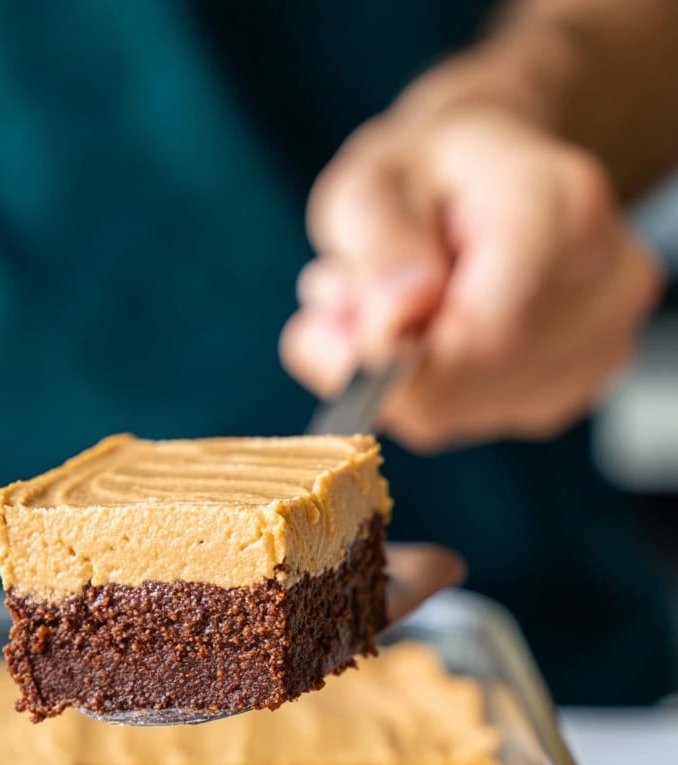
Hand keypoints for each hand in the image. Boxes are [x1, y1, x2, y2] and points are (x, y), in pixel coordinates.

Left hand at [280, 105, 662, 451]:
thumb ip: (375, 248)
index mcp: (561, 209)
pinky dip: (431, 389)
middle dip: (383, 364)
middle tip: (339, 307)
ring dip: (401, 378)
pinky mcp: (579, 384)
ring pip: (463, 411)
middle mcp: (606, 283)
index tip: (331, 328)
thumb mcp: (370, 182)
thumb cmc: (423, 174)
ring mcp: (603, 342)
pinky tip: (430, 335)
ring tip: (387, 309)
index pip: (482, 336)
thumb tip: (393, 324)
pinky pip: (476, 417)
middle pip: (469, 385)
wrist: (486, 174)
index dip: (391, 359)